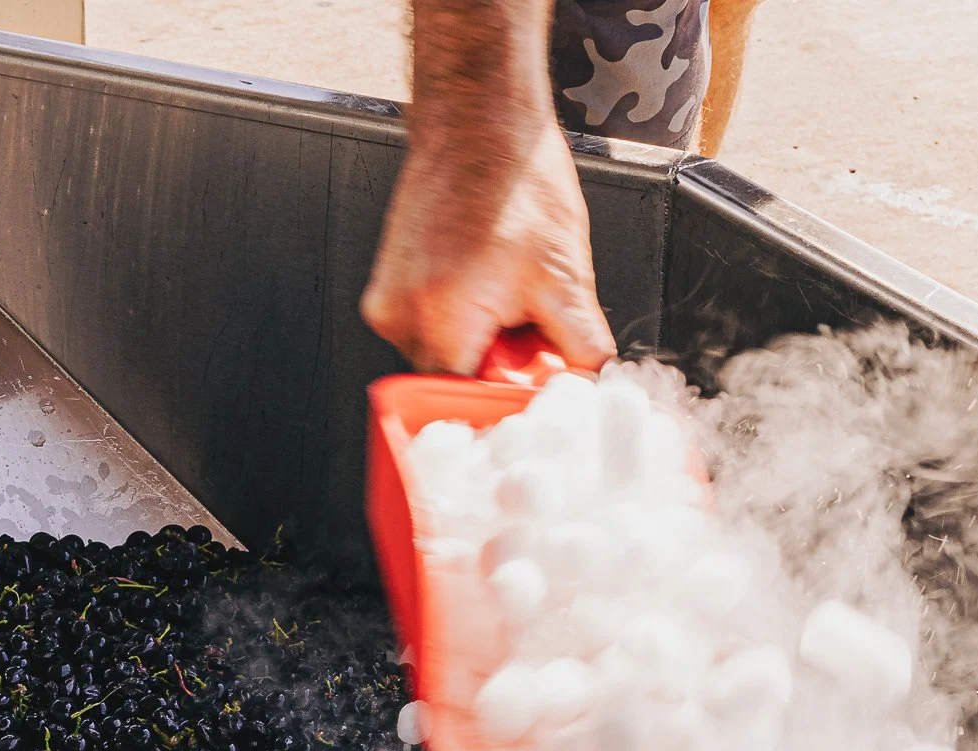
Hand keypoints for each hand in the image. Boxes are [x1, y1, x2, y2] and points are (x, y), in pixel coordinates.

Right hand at [361, 115, 616, 375]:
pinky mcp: (388, 286)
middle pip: (454, 385)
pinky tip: (483, 280)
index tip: (533, 382)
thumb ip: (581, 348)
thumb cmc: (515, 179)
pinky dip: (459, 318)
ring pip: (442, 357)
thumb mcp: (565, 277)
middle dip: (497, 368)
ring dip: (479, 342)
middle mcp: (401, 318)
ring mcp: (388, 302)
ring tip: (505, 293)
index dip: (510, 398)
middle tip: (526, 327)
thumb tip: (590, 386)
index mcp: (440, 324)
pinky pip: (427, 327)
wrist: (478, 117)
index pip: (471, 406)